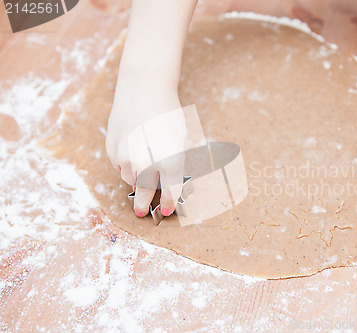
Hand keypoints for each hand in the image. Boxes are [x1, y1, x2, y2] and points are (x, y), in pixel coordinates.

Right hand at [104, 0, 196, 216]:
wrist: (144, 90)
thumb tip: (170, 181)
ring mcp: (126, 158)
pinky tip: (131, 155)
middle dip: (144, 205)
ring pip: (130, 179)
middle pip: (145, 193)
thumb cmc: (168, 114)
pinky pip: (119, 166)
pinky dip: (125, 166)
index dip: (169, 204)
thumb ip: (175, 163)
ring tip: (140, 178)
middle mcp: (147, 164)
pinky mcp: (112, 150)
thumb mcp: (180, 139)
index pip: (170, 192)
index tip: (166, 211)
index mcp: (170, 162)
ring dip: (136, 181)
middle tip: (142, 213)